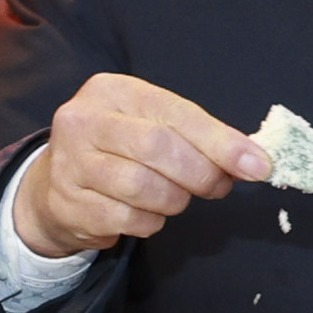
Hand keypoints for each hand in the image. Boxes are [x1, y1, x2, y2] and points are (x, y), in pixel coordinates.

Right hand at [8, 73, 266, 258]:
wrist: (55, 183)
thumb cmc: (118, 148)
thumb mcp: (154, 124)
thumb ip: (199, 136)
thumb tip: (253, 160)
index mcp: (111, 90)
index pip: (175, 113)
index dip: (220, 142)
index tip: (257, 166)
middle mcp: (82, 120)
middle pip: (157, 148)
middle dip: (200, 173)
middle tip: (217, 187)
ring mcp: (69, 163)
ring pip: (142, 187)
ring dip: (174, 200)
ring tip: (177, 198)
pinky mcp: (66, 204)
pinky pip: (126, 219)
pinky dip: (150, 222)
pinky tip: (148, 214)